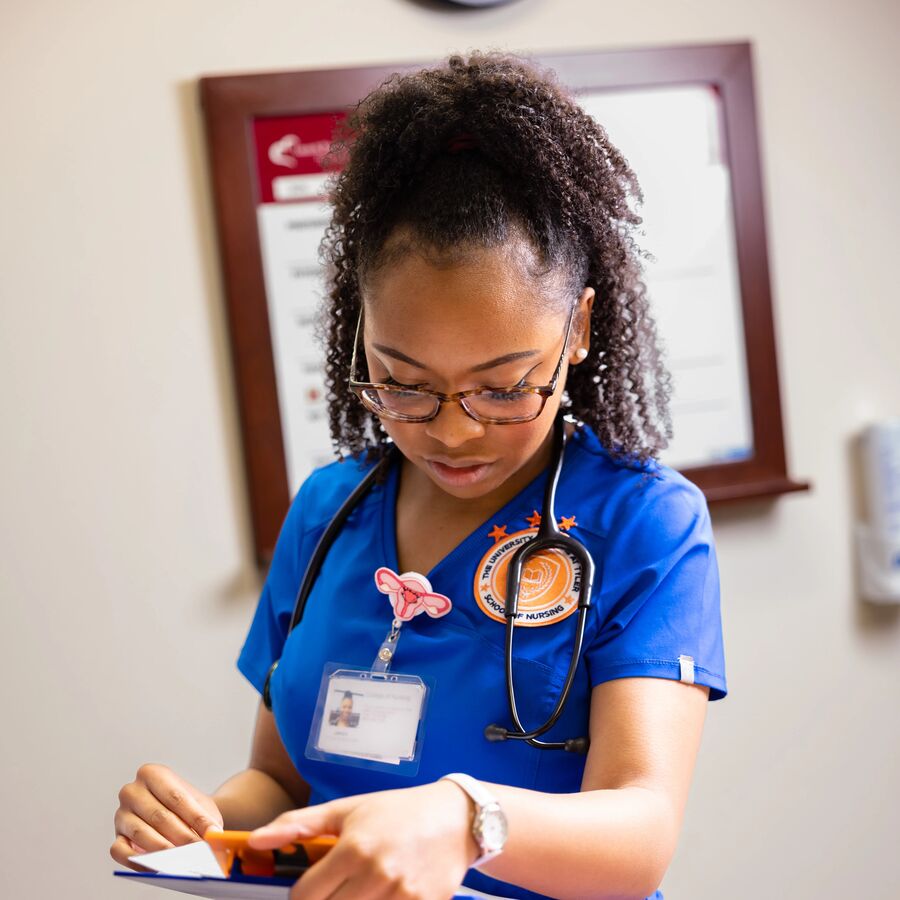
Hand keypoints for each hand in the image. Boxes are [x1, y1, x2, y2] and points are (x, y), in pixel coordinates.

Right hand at [111, 763, 223, 869]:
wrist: (180, 814)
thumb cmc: (189, 808)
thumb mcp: (201, 806)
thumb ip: (204, 819)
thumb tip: (213, 835)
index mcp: (152, 773)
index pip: (176, 797)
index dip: (195, 817)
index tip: (212, 832)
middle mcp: (132, 791)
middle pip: (159, 816)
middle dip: (182, 836)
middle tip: (199, 851)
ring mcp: (121, 814)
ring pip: (140, 833)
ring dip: (164, 850)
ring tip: (184, 860)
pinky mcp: (116, 836)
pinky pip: (120, 851)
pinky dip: (138, 862)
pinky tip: (159, 868)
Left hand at [249, 780, 478, 898]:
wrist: (455, 818)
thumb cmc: (397, 811)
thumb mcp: (348, 809)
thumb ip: (299, 825)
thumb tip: (256, 839)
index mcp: (354, 848)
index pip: (305, 897)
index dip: (300, 897)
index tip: (308, 890)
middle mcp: (377, 875)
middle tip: (336, 888)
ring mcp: (402, 896)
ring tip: (358, 890)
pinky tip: (382, 895)